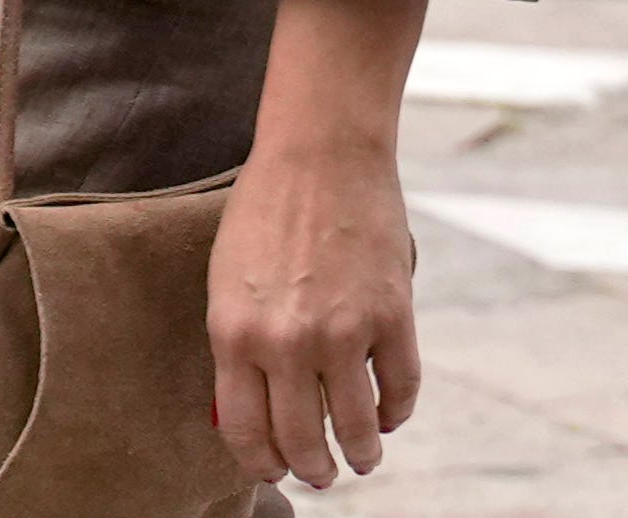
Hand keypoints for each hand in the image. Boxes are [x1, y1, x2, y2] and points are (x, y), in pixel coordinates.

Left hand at [210, 0, 425, 489]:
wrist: (320, 153)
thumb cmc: (264, 212)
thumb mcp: (227, 279)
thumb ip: (238, 344)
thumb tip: (251, 410)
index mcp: (234, 333)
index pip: (245, 431)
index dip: (263, 463)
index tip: (276, 471)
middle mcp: (286, 343)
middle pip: (303, 443)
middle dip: (314, 469)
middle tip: (322, 473)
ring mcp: (343, 333)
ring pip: (358, 430)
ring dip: (362, 454)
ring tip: (362, 457)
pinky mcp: (392, 318)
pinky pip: (401, 392)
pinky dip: (397, 413)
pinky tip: (390, 415)